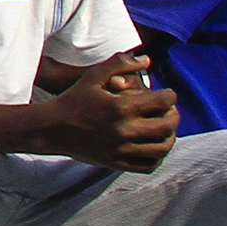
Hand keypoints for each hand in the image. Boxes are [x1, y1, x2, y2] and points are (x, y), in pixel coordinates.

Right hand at [41, 51, 178, 170]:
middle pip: (166, 126)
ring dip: (170, 137)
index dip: (170, 95)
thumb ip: (120, 64)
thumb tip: (147, 60)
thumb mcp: (93, 76)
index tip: (168, 94)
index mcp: (120, 107)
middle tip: (171, 111)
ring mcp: (121, 150)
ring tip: (166, 129)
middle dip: (174, 116)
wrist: (52, 128)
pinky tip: (153, 146)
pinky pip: (149, 165)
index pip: (162, 102)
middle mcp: (124, 130)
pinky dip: (158, 157)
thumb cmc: (74, 99)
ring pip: (162, 148)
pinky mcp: (117, 164)